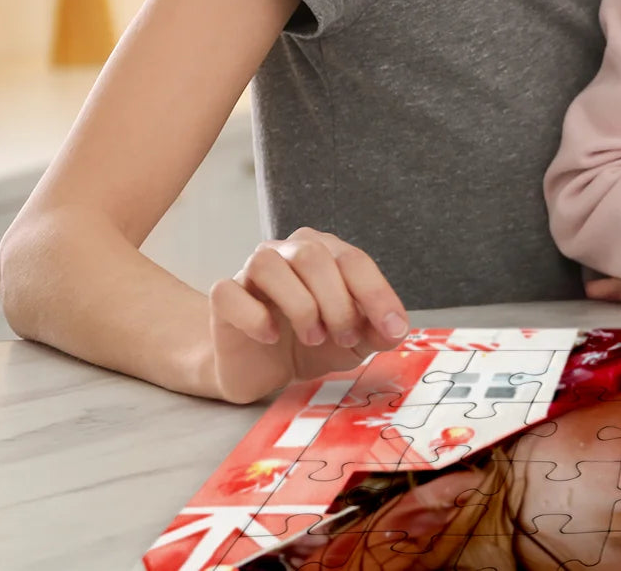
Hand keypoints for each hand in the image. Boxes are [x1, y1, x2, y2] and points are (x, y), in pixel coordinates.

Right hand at [207, 226, 409, 403]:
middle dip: (337, 302)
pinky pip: (230, 292)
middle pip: (313, 256)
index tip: (391, 328)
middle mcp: (288, 252)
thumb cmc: (310, 344)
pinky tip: (271, 336)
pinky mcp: (224, 296)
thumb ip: (377, 331)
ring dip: (300, 305)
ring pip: (269, 265)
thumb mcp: (354, 342)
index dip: (376, 293)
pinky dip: (254, 316)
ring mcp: (251, 271)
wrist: (261, 369)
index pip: (354, 260)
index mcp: (325, 252)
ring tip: (313, 337)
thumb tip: (397, 329)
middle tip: (344, 337)